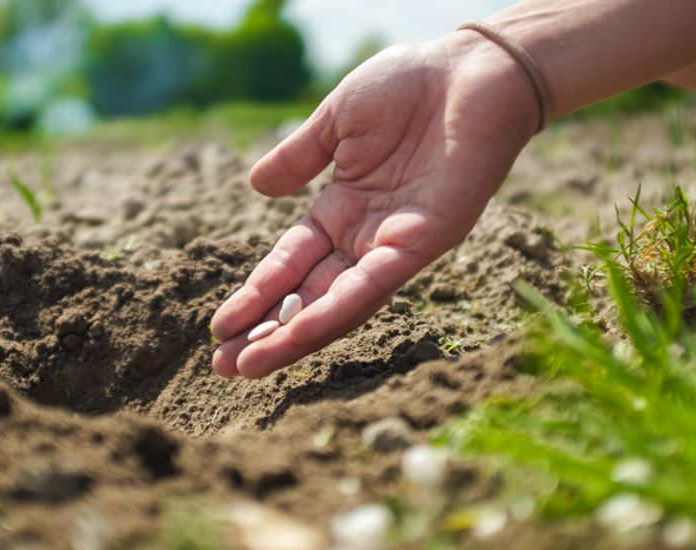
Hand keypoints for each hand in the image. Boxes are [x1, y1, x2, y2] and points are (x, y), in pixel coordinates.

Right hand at [210, 31, 539, 377]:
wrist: (473, 66)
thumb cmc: (410, 85)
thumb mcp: (337, 122)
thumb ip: (300, 157)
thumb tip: (257, 185)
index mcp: (343, 209)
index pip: (292, 264)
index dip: (257, 294)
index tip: (222, 326)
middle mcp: (367, 236)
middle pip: (308, 296)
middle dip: (268, 331)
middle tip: (225, 367)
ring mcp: (396, 244)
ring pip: (337, 304)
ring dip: (294, 337)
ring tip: (249, 366)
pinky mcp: (426, 241)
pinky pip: (373, 285)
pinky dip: (334, 311)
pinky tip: (297, 334)